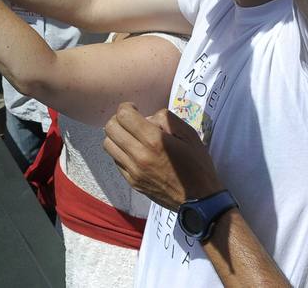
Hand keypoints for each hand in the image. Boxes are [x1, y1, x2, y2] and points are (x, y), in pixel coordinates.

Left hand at [103, 104, 223, 207]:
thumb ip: (166, 119)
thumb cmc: (197, 165)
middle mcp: (139, 155)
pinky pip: (115, 160)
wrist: (199, 200)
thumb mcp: (189, 135)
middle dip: (118, 119)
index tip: (135, 109)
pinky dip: (120, 151)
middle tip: (132, 122)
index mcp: (155, 141)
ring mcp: (133, 171)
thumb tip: (147, 118)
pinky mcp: (132, 182)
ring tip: (131, 137)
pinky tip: (135, 152)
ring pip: (108, 144)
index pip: (123, 115)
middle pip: (110, 128)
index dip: (127, 107)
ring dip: (117, 136)